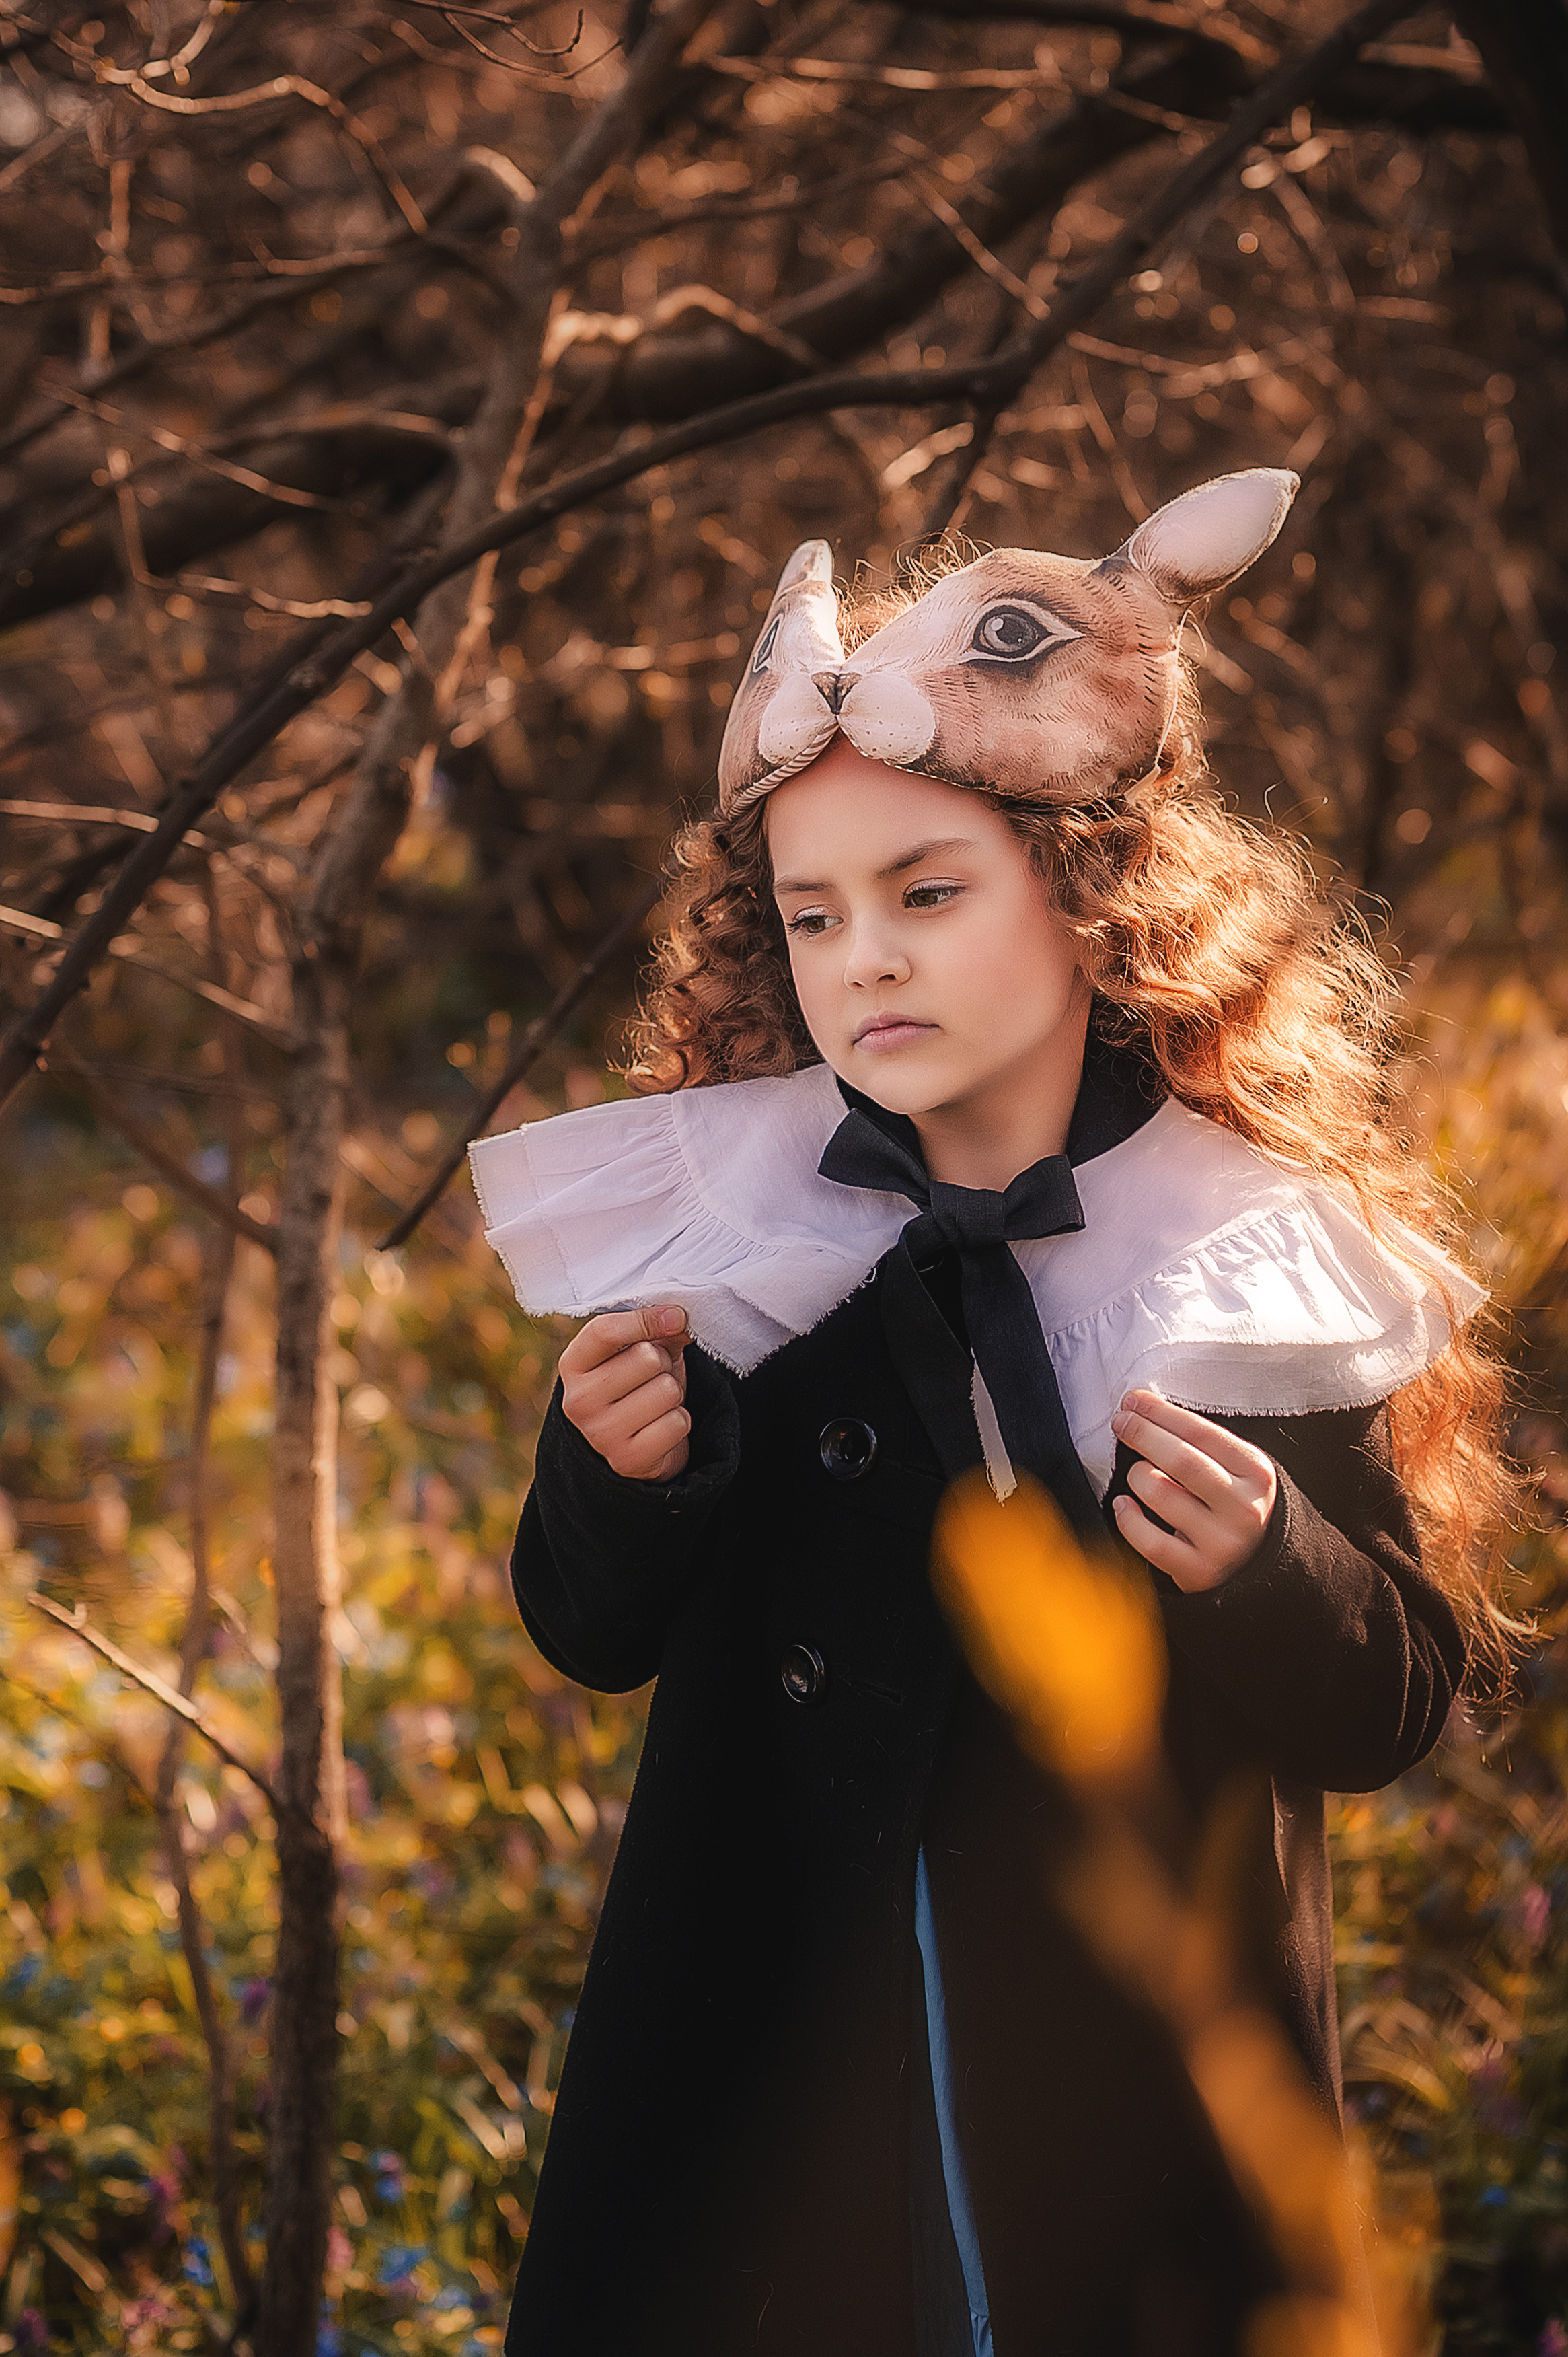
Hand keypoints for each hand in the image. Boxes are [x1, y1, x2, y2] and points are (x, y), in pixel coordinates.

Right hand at [559, 1306, 691, 1480]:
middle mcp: (578, 1400)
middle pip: (646, 1357)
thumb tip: (679, 1321)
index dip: (646, 1319)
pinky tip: (660, 1426)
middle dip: (664, 1363)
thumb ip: (658, 1329)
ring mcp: (600, 1434)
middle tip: (653, 1378)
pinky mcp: (627, 1460)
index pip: (605, 1330)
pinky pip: (677, 1423)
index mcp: (573, 1364)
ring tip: (656, 1402)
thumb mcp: (641, 1349)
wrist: (634, 1443)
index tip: (675, 1318)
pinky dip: (679, 1422)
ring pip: (667, 1390)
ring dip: (673, 1394)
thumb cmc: (637, 1383)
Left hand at [1108, 1390, 1276, 1593]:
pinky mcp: (1200, 1572)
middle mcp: (1244, 1508)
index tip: (1132, 1401)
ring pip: (1161, 1495)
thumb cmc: (1230, 1501)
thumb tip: (1140, 1409)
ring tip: (1136, 1472)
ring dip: (1137, 1475)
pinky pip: (1150, 1542)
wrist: (1253, 1559)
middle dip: (1143, 1434)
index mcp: (1256, 1473)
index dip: (1160, 1413)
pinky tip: (1123, 1504)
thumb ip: (1197, 1442)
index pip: (1200, 1432)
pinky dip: (1128, 1519)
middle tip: (1121, 1422)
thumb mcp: (1233, 1467)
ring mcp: (1223, 1543)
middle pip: (1181, 1460)